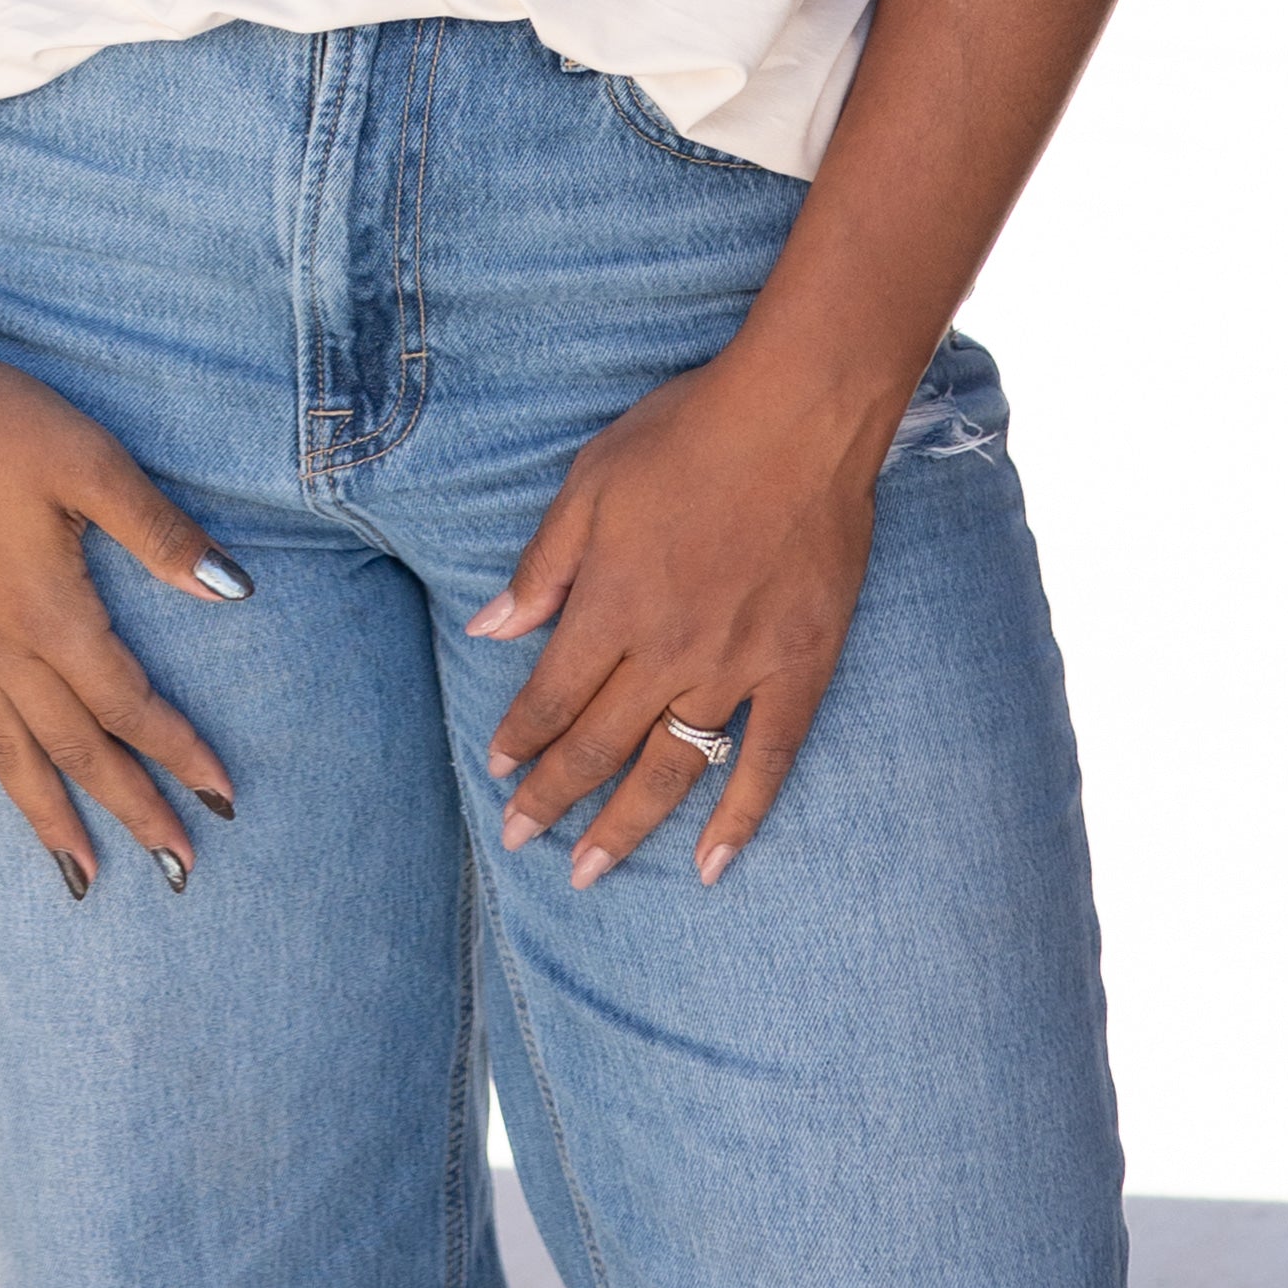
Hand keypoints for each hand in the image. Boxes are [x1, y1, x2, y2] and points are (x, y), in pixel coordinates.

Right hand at [0, 339, 245, 896]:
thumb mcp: (90, 460)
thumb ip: (158, 531)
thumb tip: (233, 591)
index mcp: (49, 613)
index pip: (128, 704)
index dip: (178, 752)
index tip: (222, 799)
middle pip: (74, 749)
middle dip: (130, 810)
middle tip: (177, 870)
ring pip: (6, 756)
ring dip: (48, 819)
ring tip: (80, 876)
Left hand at [471, 349, 892, 888]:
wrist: (799, 415)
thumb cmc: (686, 434)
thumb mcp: (590, 481)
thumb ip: (542, 565)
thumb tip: (487, 627)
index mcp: (611, 604)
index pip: (550, 695)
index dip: (519, 739)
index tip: (497, 770)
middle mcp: (668, 650)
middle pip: (599, 745)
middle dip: (552, 800)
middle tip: (520, 841)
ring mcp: (738, 667)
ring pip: (670, 769)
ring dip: (624, 827)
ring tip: (589, 873)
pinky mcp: (799, 668)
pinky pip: (768, 761)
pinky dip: (740, 819)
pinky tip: (711, 866)